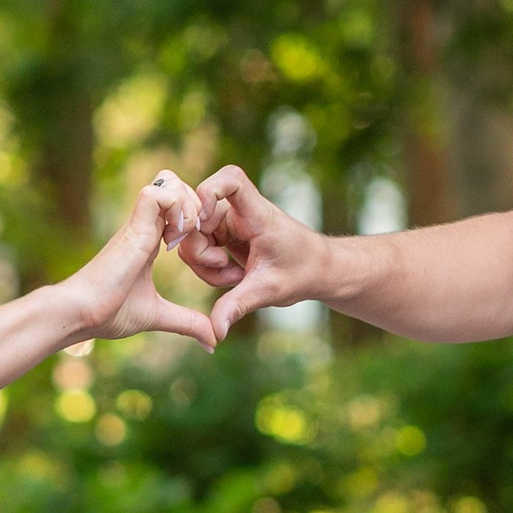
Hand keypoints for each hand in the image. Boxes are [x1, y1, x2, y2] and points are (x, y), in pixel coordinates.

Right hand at [64, 171, 216, 346]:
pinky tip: (178, 238)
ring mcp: (138, 223)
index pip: (179, 205)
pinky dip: (177, 208)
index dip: (198, 220)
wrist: (80, 313)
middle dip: (199, 207)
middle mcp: (144, 226)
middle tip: (201, 240)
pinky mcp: (132, 227)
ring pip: (170, 182)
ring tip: (188, 238)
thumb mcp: (158, 315)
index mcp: (149, 240)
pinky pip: (159, 193)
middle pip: (177, 185)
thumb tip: (213, 341)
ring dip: (189, 206)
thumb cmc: (109, 313)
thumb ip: (186, 322)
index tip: (202, 252)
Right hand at [183, 164, 330, 340]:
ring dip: (206, 263)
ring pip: (195, 236)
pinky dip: (210, 266)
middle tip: (224, 269)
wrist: (318, 269)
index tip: (202, 220)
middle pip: (197, 217)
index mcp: (257, 214)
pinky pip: (201, 246)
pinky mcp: (225, 233)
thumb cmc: (302, 271)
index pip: (231, 179)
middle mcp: (241, 211)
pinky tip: (233, 277)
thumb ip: (237, 306)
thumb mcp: (268, 291)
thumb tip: (214, 333)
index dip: (209, 190)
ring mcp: (231, 222)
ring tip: (235, 278)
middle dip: (200, 251)